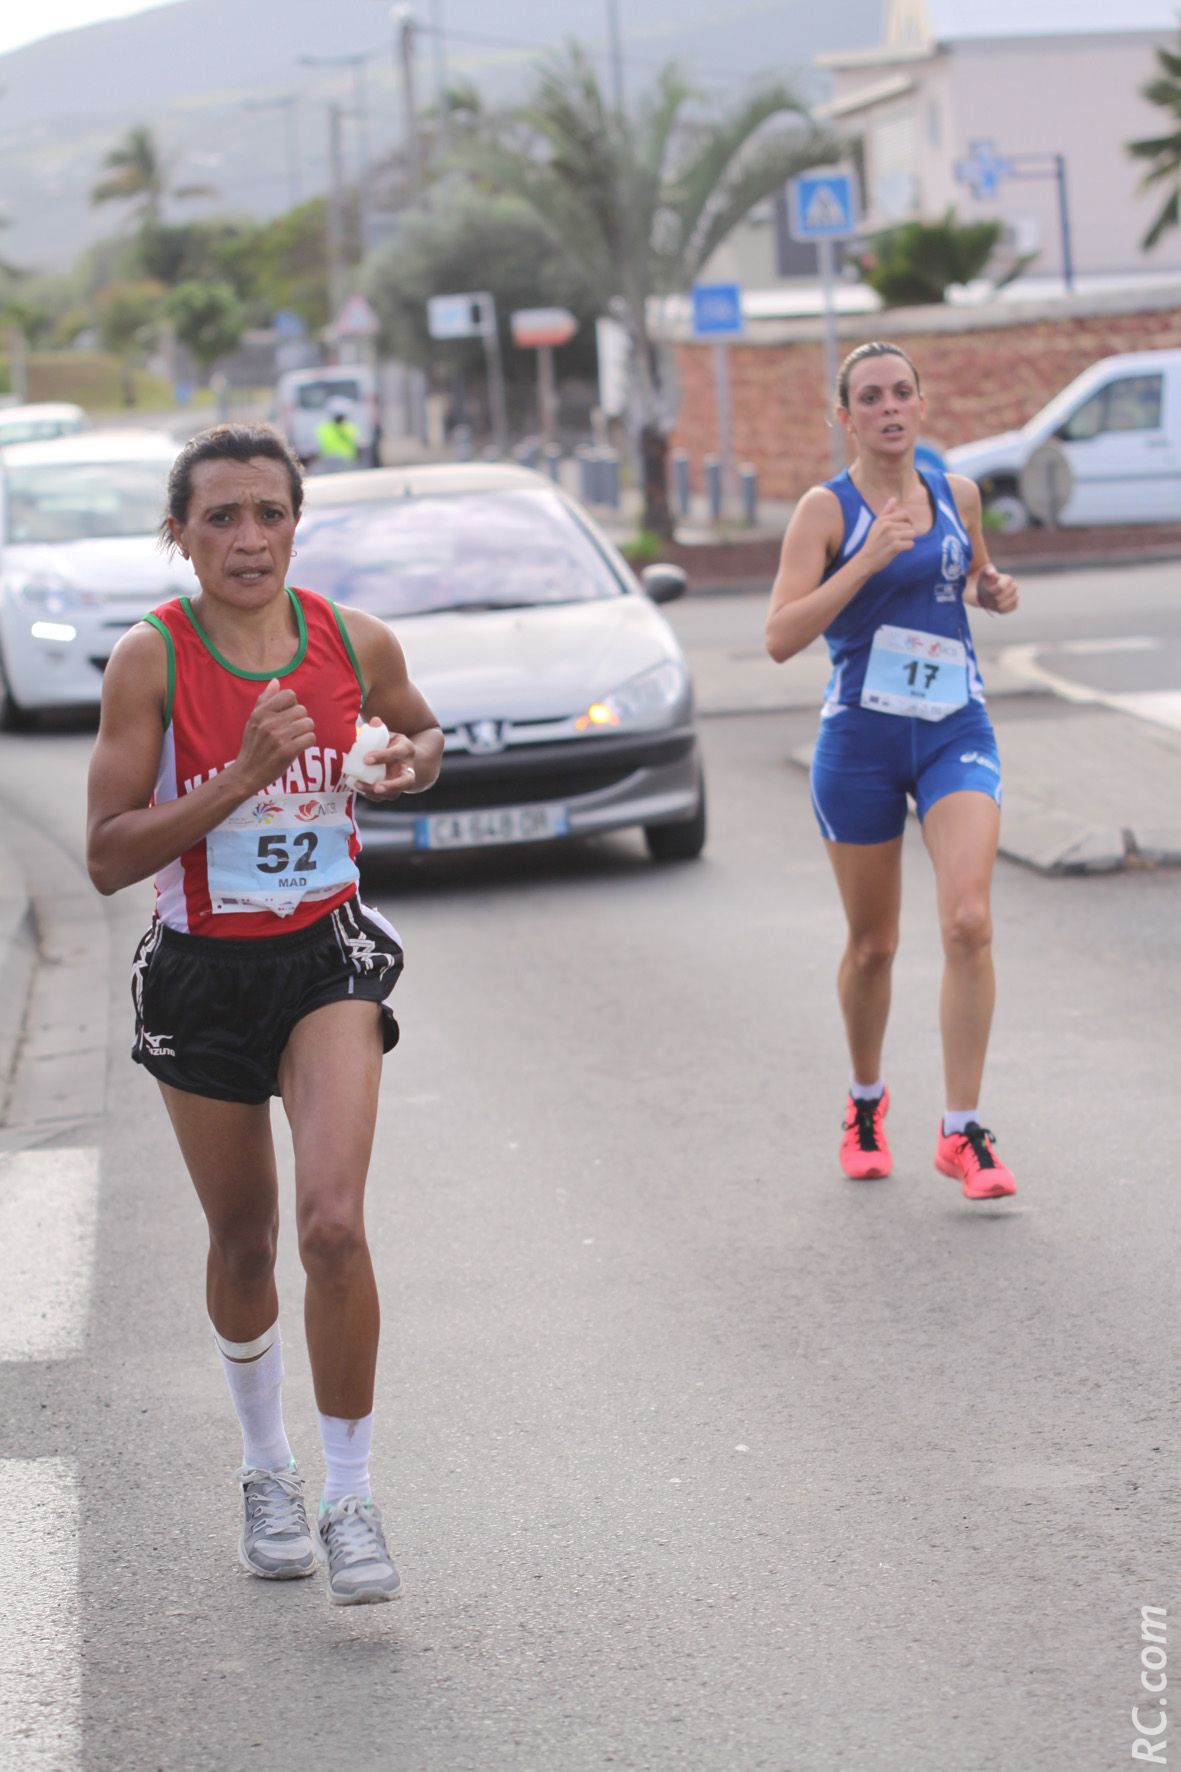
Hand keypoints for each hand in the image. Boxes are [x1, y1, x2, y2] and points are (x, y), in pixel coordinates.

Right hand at [233, 678, 315, 793]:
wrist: (247, 773)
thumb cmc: (252, 745)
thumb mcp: (253, 720)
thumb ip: (264, 700)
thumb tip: (276, 681)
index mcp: (261, 712)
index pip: (289, 694)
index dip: (292, 704)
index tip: (287, 715)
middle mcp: (269, 722)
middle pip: (302, 709)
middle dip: (300, 720)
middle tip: (292, 731)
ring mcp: (279, 737)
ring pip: (308, 723)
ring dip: (305, 731)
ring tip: (296, 739)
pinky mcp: (288, 751)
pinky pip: (311, 738)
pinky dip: (308, 742)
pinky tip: (299, 747)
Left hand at [355, 730, 418, 799]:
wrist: (406, 759)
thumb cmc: (392, 745)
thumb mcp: (389, 734)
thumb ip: (380, 729)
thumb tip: (374, 721)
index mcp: (407, 750)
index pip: (397, 753)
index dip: (382, 756)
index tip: (365, 759)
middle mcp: (408, 769)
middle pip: (406, 782)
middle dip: (391, 786)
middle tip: (376, 787)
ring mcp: (402, 782)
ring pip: (394, 793)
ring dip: (376, 793)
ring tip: (358, 785)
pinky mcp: (395, 791)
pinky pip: (384, 797)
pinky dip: (371, 795)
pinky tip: (358, 787)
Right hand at [863, 498, 915, 571]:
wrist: (865, 560)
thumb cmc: (872, 543)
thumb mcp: (876, 525)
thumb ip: (886, 512)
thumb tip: (894, 499)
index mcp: (884, 519)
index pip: (905, 514)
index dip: (908, 522)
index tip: (904, 529)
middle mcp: (887, 525)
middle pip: (910, 526)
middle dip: (907, 533)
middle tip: (897, 540)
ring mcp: (891, 536)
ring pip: (912, 534)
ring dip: (908, 540)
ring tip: (899, 544)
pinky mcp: (895, 547)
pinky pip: (911, 544)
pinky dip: (907, 548)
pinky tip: (899, 550)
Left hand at [976, 563, 1018, 614]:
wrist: (985, 592)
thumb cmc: (985, 581)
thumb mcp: (984, 574)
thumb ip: (987, 571)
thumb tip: (991, 573)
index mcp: (1007, 578)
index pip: (1003, 586)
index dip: (995, 589)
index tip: (988, 590)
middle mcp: (1013, 586)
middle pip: (1010, 592)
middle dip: (999, 597)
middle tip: (992, 598)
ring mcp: (1014, 595)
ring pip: (1014, 599)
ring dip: (1003, 604)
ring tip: (995, 604)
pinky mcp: (1014, 603)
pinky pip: (1014, 607)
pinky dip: (1006, 609)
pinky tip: (998, 609)